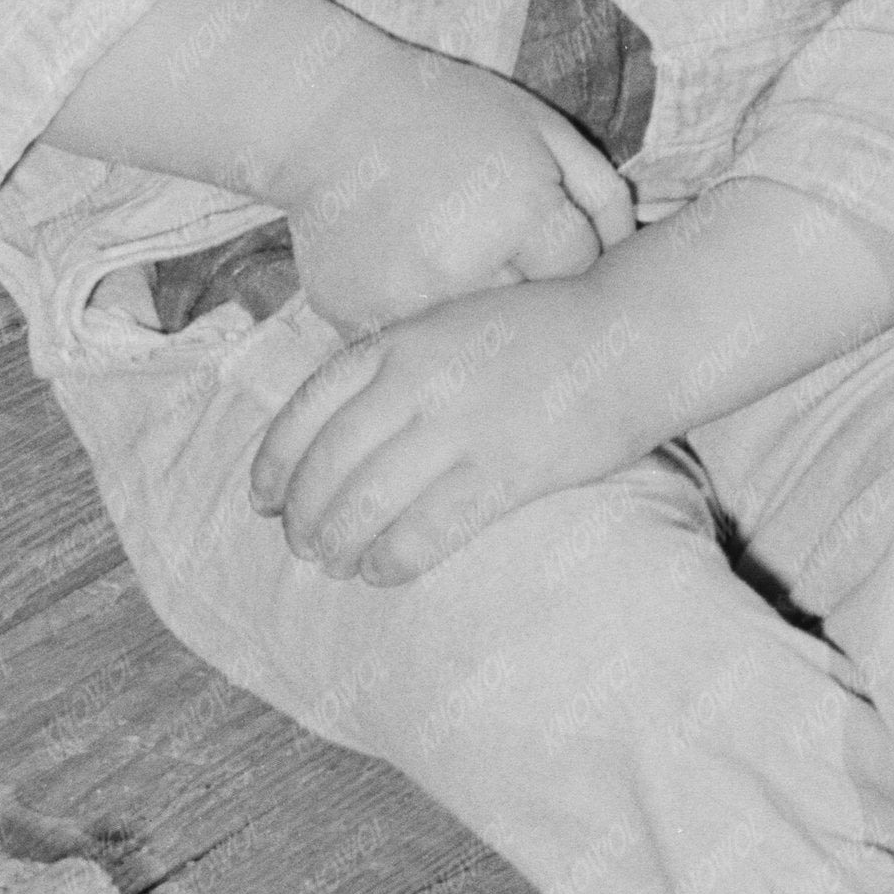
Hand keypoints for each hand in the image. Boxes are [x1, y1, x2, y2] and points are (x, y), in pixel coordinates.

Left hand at [249, 279, 631, 582]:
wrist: (632, 336)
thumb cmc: (546, 331)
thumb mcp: (455, 320)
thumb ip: (400, 362)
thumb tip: (342, 424)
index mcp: (402, 340)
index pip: (309, 405)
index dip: (275, 459)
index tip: (261, 496)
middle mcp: (419, 381)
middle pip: (330, 461)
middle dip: (304, 512)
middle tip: (300, 544)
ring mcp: (461, 426)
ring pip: (367, 500)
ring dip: (339, 542)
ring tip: (334, 565)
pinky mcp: (503, 470)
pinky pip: (427, 528)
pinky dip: (393, 557)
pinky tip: (383, 573)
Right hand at [279, 47, 627, 335]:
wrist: (323, 112)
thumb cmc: (447, 111)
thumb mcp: (541, 127)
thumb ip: (602, 193)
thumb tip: (636, 258)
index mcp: (522, 212)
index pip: (580, 278)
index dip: (575, 264)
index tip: (558, 250)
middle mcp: (466, 264)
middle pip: (532, 321)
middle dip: (534, 302)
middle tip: (511, 263)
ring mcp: (406, 299)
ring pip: (474, 348)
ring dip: (481, 328)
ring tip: (461, 271)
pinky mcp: (355, 317)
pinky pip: (412, 350)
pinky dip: (422, 332)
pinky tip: (412, 280)